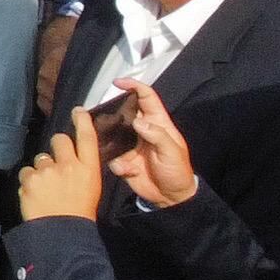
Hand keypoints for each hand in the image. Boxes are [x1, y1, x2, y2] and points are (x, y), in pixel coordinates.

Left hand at [21, 105, 108, 223]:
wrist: (62, 232)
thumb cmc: (79, 211)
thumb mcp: (90, 187)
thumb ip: (81, 169)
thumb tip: (70, 157)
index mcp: (89, 169)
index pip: (87, 138)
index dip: (83, 121)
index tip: (78, 111)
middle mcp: (69, 165)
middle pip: (59, 139)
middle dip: (56, 146)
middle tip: (56, 162)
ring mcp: (48, 171)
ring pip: (40, 158)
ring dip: (41, 168)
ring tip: (46, 188)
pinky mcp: (30, 179)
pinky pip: (26, 171)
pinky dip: (29, 181)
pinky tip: (35, 193)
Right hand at [105, 80, 200, 207]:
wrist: (171, 198)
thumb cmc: (177, 172)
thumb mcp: (172, 152)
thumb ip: (157, 135)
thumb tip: (137, 120)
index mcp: (158, 124)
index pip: (146, 98)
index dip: (134, 86)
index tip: (118, 82)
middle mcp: (142, 130)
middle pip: (124, 112)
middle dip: (112, 112)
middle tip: (101, 116)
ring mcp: (130, 145)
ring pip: (112, 133)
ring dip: (108, 139)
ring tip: (110, 147)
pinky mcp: (123, 159)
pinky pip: (111, 156)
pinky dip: (117, 163)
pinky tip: (128, 171)